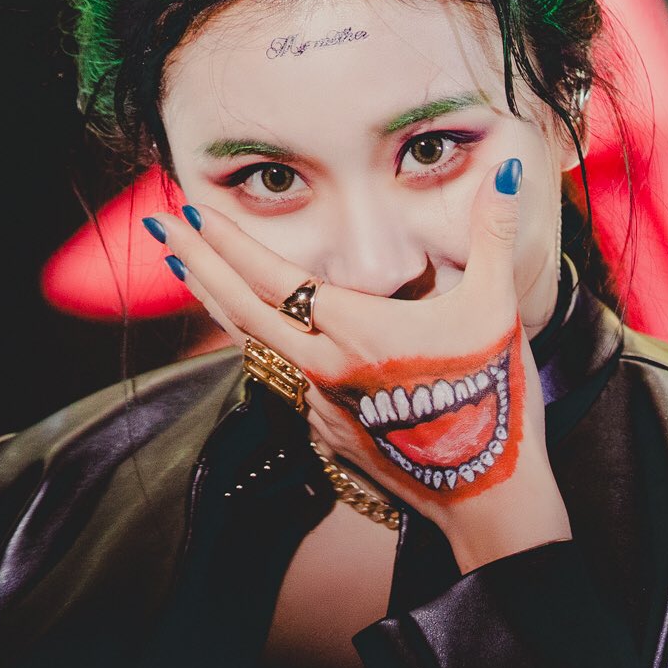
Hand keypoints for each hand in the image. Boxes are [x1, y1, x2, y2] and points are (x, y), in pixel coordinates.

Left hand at [144, 158, 568, 570]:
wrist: (489, 495)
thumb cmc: (495, 401)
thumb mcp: (498, 309)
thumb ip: (494, 234)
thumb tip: (508, 173)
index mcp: (356, 331)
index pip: (274, 276)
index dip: (228, 242)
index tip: (191, 212)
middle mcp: (324, 368)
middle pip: (240, 310)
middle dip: (196, 264)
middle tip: (159, 229)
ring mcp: (320, 407)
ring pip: (253, 348)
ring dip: (218, 306)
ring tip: (190, 274)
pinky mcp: (327, 436)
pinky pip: (284, 382)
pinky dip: (259, 350)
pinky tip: (253, 337)